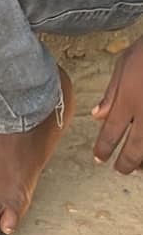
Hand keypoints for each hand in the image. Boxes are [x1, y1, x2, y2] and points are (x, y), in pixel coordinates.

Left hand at [93, 38, 142, 172]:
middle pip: (135, 147)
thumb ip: (111, 93)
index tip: (99, 158)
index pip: (112, 130)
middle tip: (119, 170)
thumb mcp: (124, 65)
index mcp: (128, 98)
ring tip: (137, 166)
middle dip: (126, 162)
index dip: (104, 148)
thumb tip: (97, 116)